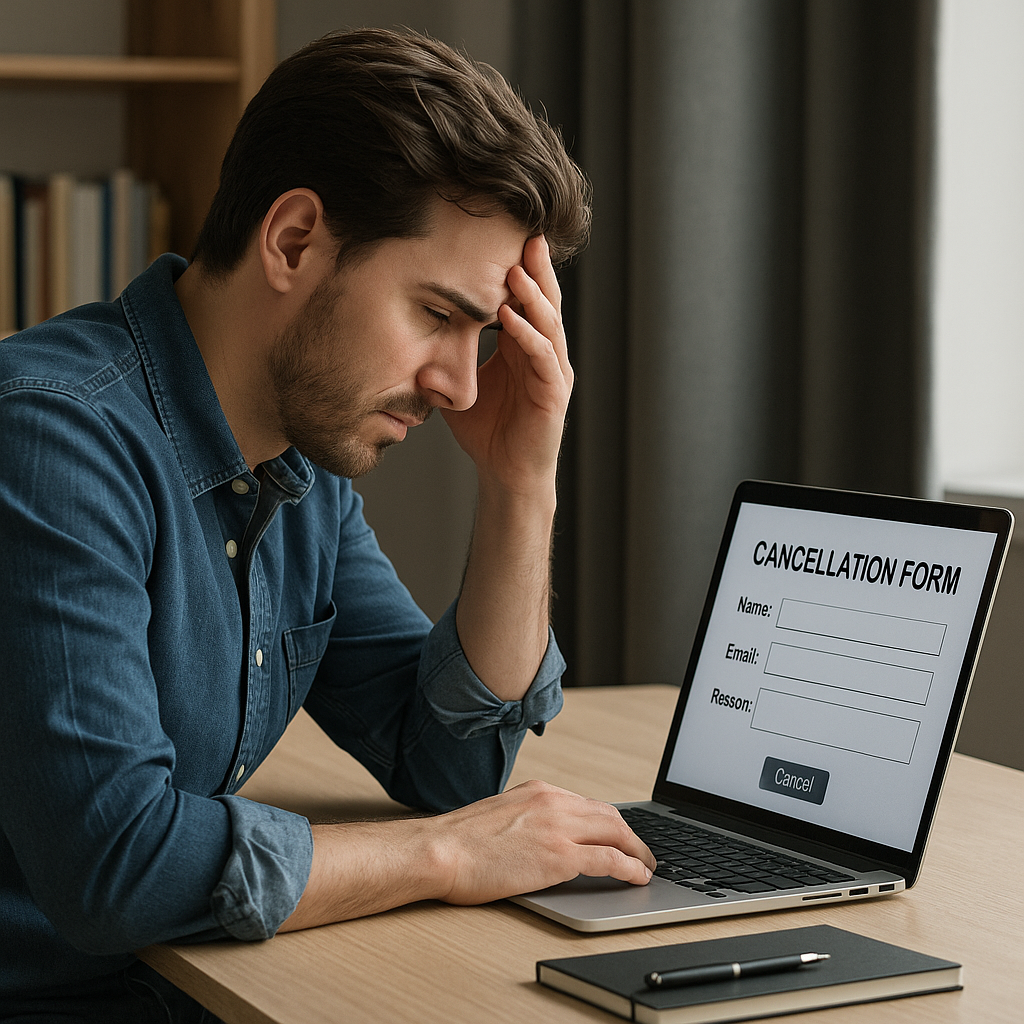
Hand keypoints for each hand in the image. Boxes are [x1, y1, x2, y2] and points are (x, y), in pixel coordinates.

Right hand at [431, 780, 655, 904]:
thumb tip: (542, 838)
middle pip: (609, 815)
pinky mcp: (559, 857)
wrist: (440, 850)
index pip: (587, 804)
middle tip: (642, 853)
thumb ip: (527, 820)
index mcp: (538, 791)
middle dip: (631, 835)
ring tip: (646, 867)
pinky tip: (637, 877)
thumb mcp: (500, 816)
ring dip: (638, 851)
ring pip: (616, 833)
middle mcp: (553, 802)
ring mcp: (558, 828)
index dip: (609, 822)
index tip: (618, 835)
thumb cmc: (458, 842)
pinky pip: (609, 860)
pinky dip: (630, 868)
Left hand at [441, 235, 571, 495]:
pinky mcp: (553, 394)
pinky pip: (542, 357)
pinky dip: (528, 335)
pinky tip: (512, 316)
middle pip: (545, 302)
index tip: (506, 237)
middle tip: (526, 233)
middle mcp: (544, 354)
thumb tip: (408, 333)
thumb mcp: (459, 384)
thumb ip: (443, 357)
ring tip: (516, 269)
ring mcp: (552, 373)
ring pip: (548, 324)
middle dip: (536, 269)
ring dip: (532, 296)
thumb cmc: (486, 431)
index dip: (520, 269)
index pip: (527, 300)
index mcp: (525, 347)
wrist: (506, 475)